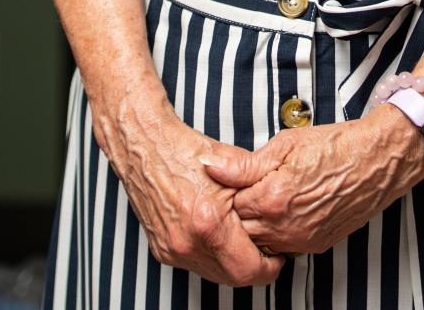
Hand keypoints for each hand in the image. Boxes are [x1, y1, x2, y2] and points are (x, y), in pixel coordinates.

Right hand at [95, 96, 286, 287]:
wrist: (145, 146)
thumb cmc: (185, 150)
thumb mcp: (233, 166)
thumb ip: (259, 191)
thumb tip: (279, 212)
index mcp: (207, 222)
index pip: (248, 268)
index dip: (269, 267)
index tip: (278, 258)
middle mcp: (186, 242)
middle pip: (232, 278)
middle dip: (254, 269)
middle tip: (267, 254)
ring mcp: (171, 249)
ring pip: (213, 274)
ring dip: (232, 264)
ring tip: (245, 242)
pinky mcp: (161, 249)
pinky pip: (194, 264)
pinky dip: (211, 256)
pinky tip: (220, 238)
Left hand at [198, 104, 423, 255]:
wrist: (376, 161)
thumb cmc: (336, 146)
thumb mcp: (286, 144)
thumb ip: (244, 163)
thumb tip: (212, 166)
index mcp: (272, 198)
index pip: (228, 207)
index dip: (226, 193)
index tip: (229, 182)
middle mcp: (285, 227)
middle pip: (240, 232)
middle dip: (235, 215)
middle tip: (240, 193)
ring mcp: (301, 240)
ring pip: (260, 244)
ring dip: (255, 227)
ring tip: (260, 201)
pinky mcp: (316, 245)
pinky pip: (283, 247)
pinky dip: (276, 233)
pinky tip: (280, 213)